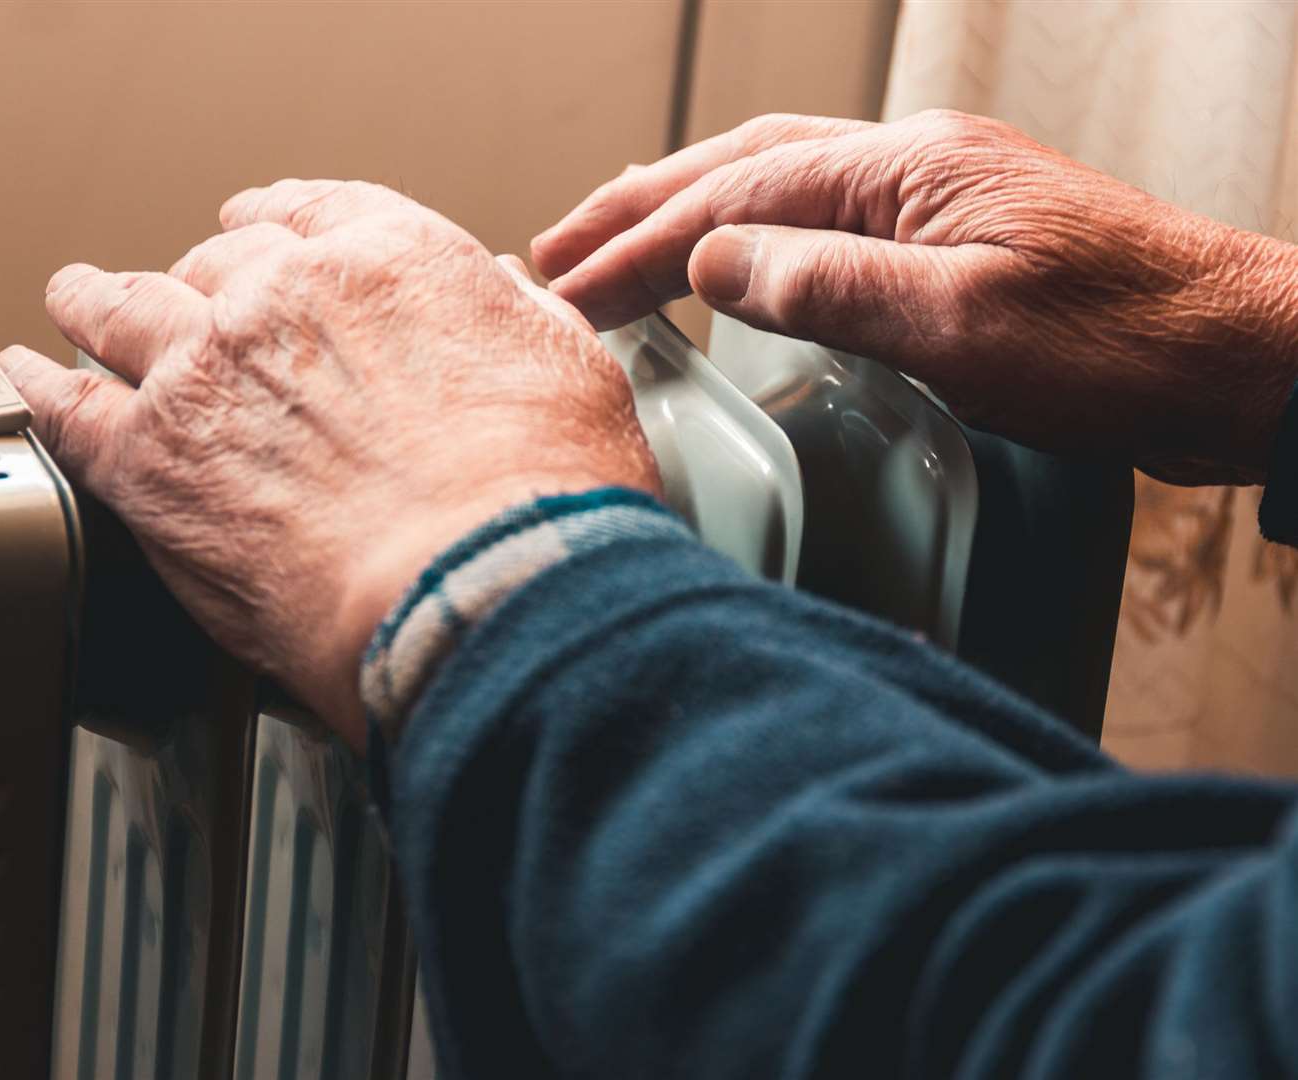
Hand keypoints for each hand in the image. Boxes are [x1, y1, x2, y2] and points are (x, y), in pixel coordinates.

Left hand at [0, 181, 659, 745]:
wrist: (480, 588)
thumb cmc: (540, 498)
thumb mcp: (567, 369)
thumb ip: (509, 322)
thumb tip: (498, 304)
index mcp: (389, 261)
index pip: (309, 214)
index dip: (273, 225)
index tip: (254, 231)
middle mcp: (286, 298)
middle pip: (214, 266)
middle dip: (198, 283)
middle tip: (181, 302)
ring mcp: (206, 372)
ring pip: (123, 309)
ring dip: (95, 303)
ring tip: (75, 303)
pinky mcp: (149, 461)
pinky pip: (64, 406)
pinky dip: (36, 388)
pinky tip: (24, 382)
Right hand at [533, 110, 1297, 484]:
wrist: (1241, 358)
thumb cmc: (1124, 345)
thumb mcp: (965, 324)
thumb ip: (831, 285)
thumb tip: (717, 261)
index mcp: (905, 170)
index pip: (735, 197)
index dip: (639, 247)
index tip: (565, 292)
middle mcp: (912, 165)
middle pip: (742, 167)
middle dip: (638, 210)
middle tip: (553, 251)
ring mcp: (935, 198)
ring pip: (778, 181)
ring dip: (687, 209)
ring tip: (614, 236)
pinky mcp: (954, 243)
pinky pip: (823, 220)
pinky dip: (753, 232)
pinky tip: (737, 260)